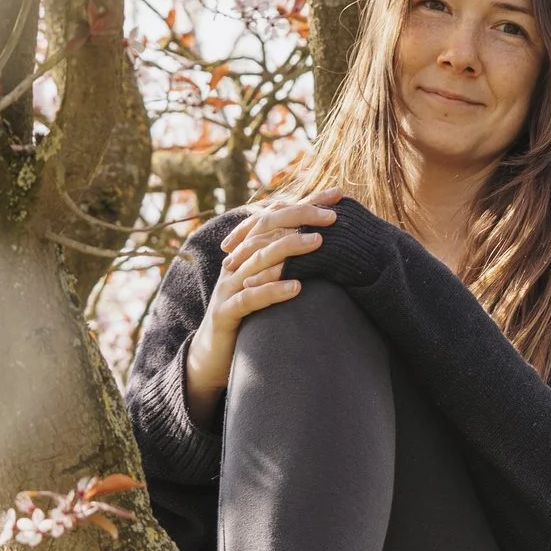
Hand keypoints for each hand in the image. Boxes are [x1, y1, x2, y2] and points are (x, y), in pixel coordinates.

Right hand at [183, 189, 345, 409]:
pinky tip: (297, 288)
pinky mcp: (226, 313)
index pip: (278, 217)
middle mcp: (237, 263)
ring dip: (290, 249)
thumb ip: (291, 263)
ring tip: (319, 242)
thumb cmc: (250, 318)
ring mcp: (229, 286)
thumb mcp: (270, 284)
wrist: (212, 356)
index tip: (338, 195)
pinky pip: (250, 298)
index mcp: (248, 251)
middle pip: (267, 230)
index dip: (307, 203)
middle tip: (332, 217)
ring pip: (260, 260)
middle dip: (300, 218)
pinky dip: (273, 291)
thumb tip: (330, 244)